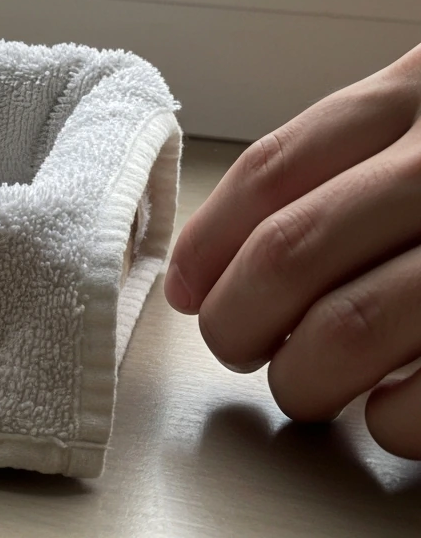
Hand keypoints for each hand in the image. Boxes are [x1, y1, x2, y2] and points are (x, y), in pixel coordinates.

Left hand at [165, 43, 420, 459]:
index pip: (277, 168)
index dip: (211, 239)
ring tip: (302, 385)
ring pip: (354, 325)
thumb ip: (345, 163)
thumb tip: (215, 262)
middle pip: (295, 249)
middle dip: (239, 317)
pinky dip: (392, 420)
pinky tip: (386, 415)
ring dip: (302, 375)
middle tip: (235, 346)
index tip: (188, 288)